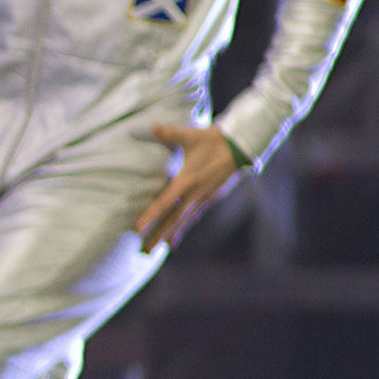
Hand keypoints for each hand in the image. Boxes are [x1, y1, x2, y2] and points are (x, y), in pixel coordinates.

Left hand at [134, 123, 241, 251]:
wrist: (241, 144)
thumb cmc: (212, 139)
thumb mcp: (190, 135)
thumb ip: (168, 133)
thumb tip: (151, 126)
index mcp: (188, 180)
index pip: (165, 201)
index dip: (150, 215)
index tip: (137, 228)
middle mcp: (195, 193)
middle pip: (173, 219)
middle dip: (158, 236)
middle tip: (143, 252)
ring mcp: (204, 197)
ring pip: (183, 221)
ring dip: (169, 236)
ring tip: (155, 250)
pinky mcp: (210, 198)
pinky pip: (193, 217)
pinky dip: (182, 228)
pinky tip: (174, 239)